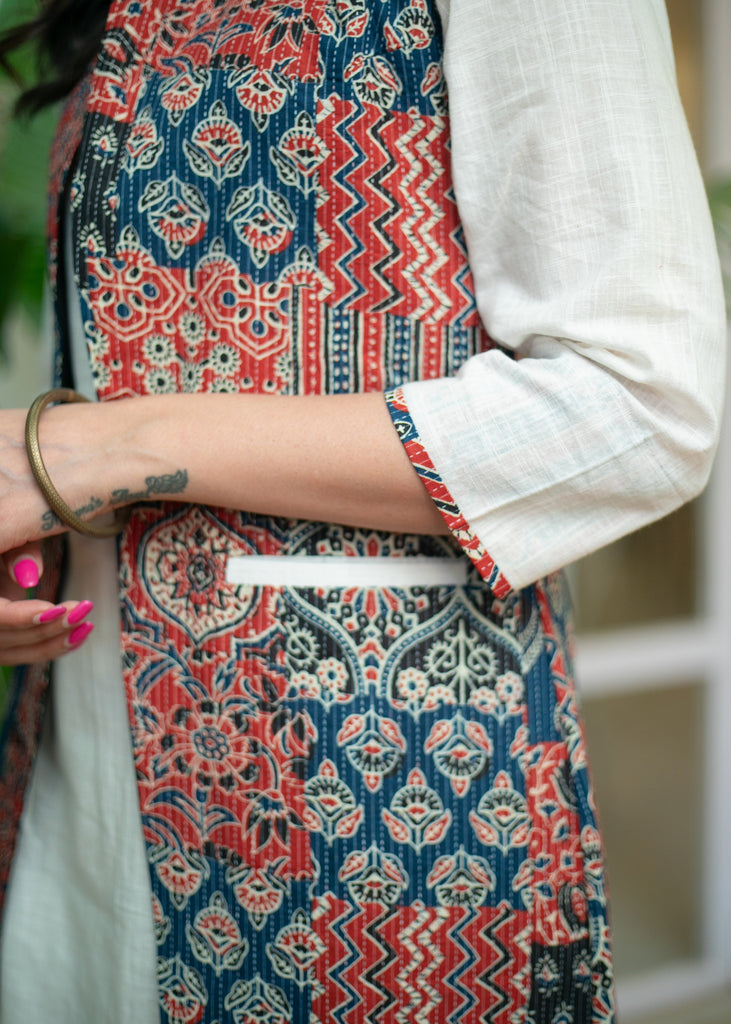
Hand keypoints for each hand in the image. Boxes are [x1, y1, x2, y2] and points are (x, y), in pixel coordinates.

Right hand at [0, 541, 93, 664]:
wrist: (6, 540)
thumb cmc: (8, 530)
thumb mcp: (9, 528)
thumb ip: (17, 551)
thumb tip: (29, 578)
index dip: (20, 617)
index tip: (56, 610)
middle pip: (2, 638)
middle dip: (46, 629)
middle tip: (82, 610)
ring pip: (11, 652)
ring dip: (52, 644)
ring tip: (86, 626)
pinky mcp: (0, 634)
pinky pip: (19, 652)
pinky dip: (49, 647)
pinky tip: (78, 636)